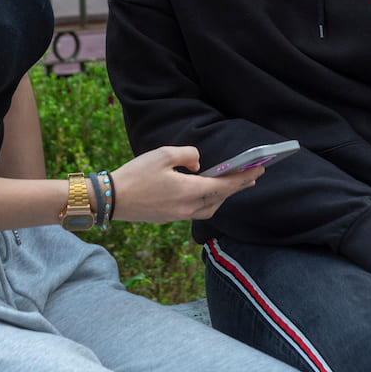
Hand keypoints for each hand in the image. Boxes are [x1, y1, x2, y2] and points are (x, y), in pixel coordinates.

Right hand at [108, 146, 261, 223]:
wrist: (111, 199)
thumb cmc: (136, 174)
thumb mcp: (163, 154)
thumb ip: (187, 154)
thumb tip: (198, 163)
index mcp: (190, 192)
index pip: (224, 185)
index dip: (243, 177)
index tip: (259, 169)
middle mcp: (188, 208)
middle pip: (221, 198)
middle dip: (238, 187)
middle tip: (253, 176)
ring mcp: (179, 215)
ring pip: (210, 207)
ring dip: (224, 196)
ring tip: (234, 185)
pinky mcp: (170, 217)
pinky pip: (198, 210)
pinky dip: (209, 201)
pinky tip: (208, 193)